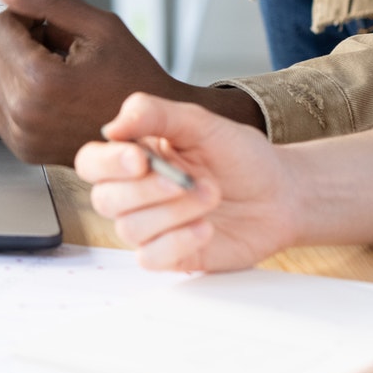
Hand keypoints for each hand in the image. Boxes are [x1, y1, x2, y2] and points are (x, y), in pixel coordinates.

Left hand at [0, 0, 263, 164]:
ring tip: (59, 72)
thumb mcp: (99, 26)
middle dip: (20, 40)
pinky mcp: (23, 149)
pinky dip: (13, 92)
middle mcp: (25, 113)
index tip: (52, 25)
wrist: (154, 130)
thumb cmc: (134, 78)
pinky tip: (47, 92)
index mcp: (42, 81)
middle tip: (61, 49)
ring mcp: (22, 136)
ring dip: (17, 66)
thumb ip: (47, 2)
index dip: (25, 16)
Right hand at [75, 92, 299, 270]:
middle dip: (147, 190)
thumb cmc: (240, 157)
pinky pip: (150, 258)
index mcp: (133, 156)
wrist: (281, 194)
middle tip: (190, 180)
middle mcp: (135, 193)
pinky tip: (206, 227)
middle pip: (104, 199)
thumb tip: (112, 127)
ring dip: (173, 213)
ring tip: (211, 196)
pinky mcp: (170, 255)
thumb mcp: (201, 123)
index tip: (140, 159)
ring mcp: (151, 227)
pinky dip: (178, 242)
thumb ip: (155, 115)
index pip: (91, 162)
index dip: (107, 163)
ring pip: (129, 228)